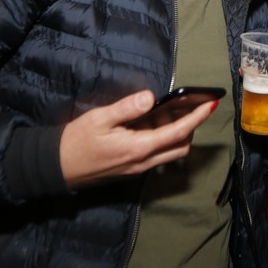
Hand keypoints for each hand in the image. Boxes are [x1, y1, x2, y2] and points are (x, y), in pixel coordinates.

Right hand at [56, 90, 213, 187]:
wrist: (58, 168)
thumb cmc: (76, 142)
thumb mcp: (100, 119)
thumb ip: (127, 108)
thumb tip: (150, 97)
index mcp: (138, 148)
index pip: (177, 133)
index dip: (196, 118)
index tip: (210, 104)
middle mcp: (143, 162)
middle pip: (181, 147)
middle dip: (191, 127)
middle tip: (190, 107)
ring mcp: (138, 168)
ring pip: (170, 153)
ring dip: (176, 134)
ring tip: (166, 112)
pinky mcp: (131, 170)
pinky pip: (157, 156)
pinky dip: (162, 140)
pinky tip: (149, 125)